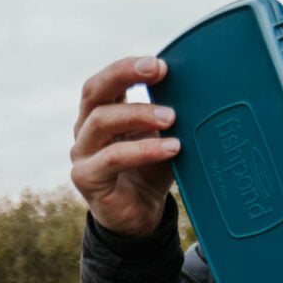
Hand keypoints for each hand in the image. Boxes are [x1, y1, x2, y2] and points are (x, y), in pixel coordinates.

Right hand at [70, 56, 178, 236]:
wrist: (141, 218)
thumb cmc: (152, 172)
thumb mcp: (164, 138)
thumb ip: (170, 118)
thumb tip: (200, 91)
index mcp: (102, 113)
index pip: (106, 81)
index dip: (128, 68)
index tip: (159, 64)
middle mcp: (86, 129)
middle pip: (94, 91)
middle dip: (125, 74)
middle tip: (158, 70)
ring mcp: (82, 154)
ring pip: (101, 121)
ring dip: (140, 113)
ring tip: (172, 117)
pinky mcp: (87, 179)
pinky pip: (112, 157)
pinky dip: (143, 149)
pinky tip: (171, 147)